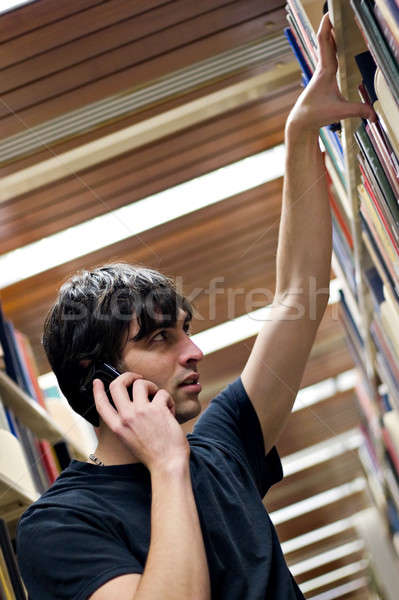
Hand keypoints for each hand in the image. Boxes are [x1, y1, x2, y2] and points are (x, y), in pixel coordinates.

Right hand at [93, 372, 189, 470]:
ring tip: (157, 396)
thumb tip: (128, 404)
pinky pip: (162, 392)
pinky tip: (170, 410)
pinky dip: (168, 399)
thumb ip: (125, 423)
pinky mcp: (158, 409)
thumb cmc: (153, 454)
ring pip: (141, 383)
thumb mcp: (129, 440)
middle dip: (128, 376)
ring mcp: (142, 412)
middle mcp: (127, 417)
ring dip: (151, 386)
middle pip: (117, 385)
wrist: (168, 464)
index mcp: (117, 427)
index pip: (101, 404)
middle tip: (137, 378)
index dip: (97, 390)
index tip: (98, 381)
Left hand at [287, 12, 376, 132]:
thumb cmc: (315, 114)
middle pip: (325, 40)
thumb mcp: (339, 112)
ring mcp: (320, 73)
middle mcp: (322, 68)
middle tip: (337, 12)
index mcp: (326, 70)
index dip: (327, 25)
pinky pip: (326, 56)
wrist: (301, 122)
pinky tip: (336, 44)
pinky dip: (331, 46)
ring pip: (325, 48)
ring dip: (331, 34)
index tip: (331, 13)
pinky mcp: (321, 79)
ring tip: (338, 23)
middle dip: (331, 25)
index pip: (325, 41)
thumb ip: (358, 110)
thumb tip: (374, 115)